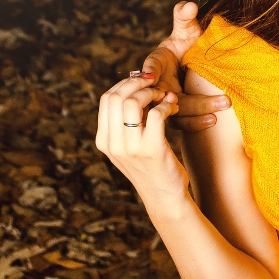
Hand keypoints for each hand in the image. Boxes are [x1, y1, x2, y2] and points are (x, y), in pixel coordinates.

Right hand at [96, 75, 187, 205]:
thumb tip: (136, 88)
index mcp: (104, 140)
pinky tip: (173, 108)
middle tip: (156, 84)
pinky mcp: (153, 150)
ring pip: (134, 102)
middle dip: (138, 83)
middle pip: (116, 97)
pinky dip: (167, 105)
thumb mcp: (130, 146)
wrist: (164, 197)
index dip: (126, 84)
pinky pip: (157, 114)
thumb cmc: (151, 167)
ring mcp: (131, 148)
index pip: (106, 99)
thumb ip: (127, 122)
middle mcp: (113, 144)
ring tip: (166, 96)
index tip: (143, 81)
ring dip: (153, 93)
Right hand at [139, 1, 230, 131]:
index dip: (150, 71)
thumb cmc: (186, 46)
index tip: (153, 76)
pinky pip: (182, 124)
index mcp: (154, 65)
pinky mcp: (176, 115)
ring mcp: (165, 103)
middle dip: (195, 100)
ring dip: (198, 113)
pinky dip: (196, 124)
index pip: (149, 68)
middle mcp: (156, 87)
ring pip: (176, 114)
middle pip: (166, 97)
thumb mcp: (186, 32)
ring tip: (219, 112)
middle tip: (223, 99)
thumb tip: (189, 5)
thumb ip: (185, 20)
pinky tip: (212, 121)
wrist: (191, 65)